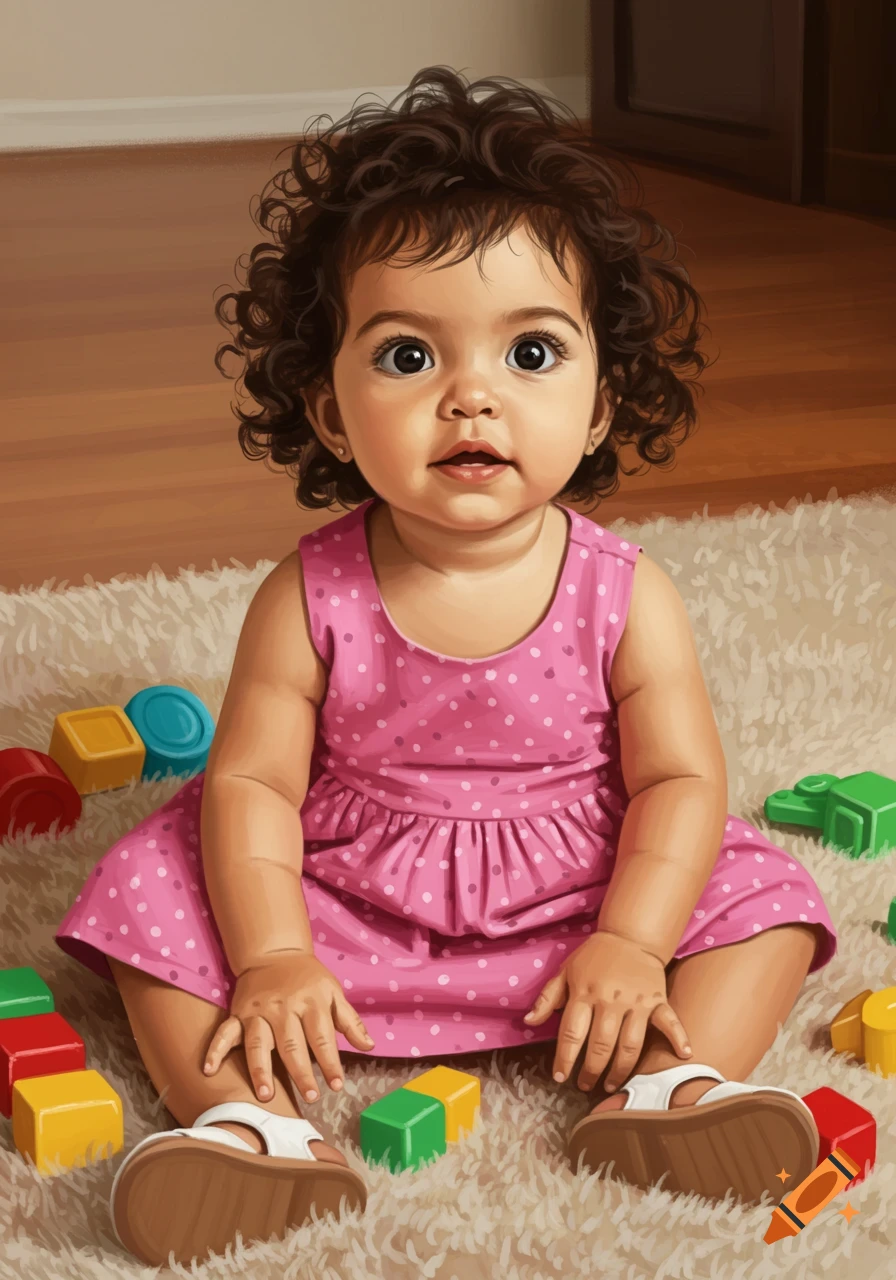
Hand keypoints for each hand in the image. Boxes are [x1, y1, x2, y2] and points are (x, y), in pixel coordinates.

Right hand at [202, 950, 373, 1103]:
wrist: (275, 953)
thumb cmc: (308, 979)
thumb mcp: (333, 992)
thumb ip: (350, 1021)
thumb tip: (369, 1046)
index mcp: (310, 1002)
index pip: (323, 1037)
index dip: (331, 1062)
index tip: (337, 1085)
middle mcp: (283, 1008)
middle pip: (291, 1044)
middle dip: (301, 1072)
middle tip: (310, 1097)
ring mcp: (258, 1012)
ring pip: (258, 1042)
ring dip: (261, 1069)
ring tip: (266, 1095)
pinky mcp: (238, 1014)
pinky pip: (225, 1032)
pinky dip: (215, 1050)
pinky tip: (209, 1070)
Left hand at [522, 930, 691, 1091]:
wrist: (628, 936)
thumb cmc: (593, 957)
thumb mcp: (564, 972)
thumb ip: (547, 998)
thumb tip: (527, 1021)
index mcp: (585, 992)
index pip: (571, 1033)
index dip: (564, 1058)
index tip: (560, 1077)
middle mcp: (610, 999)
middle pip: (600, 1044)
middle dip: (591, 1070)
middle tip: (585, 1086)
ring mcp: (637, 1001)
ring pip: (630, 1044)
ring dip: (620, 1069)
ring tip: (611, 1085)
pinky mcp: (657, 1000)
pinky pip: (669, 1021)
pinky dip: (678, 1037)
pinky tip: (683, 1055)